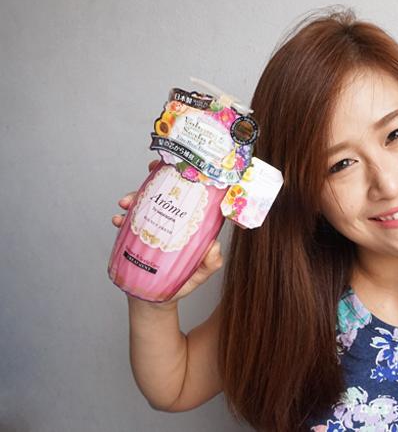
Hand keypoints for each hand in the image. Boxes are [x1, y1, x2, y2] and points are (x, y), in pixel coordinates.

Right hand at [112, 159, 224, 305]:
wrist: (156, 298)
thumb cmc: (183, 281)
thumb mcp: (202, 272)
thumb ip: (211, 262)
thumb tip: (213, 246)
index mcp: (189, 224)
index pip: (189, 195)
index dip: (182, 178)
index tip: (175, 166)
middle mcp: (171, 220)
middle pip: (162, 193)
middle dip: (152, 182)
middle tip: (147, 176)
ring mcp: (153, 226)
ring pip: (143, 204)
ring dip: (133, 198)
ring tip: (126, 204)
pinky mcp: (136, 236)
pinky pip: (127, 222)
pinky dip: (121, 218)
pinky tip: (118, 220)